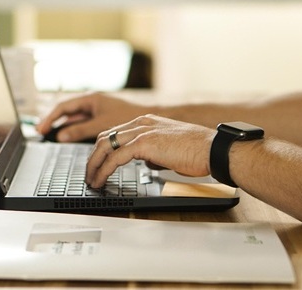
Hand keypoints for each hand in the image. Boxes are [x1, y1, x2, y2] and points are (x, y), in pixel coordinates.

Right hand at [36, 93, 150, 141]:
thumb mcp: (101, 125)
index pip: (64, 107)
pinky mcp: (102, 119)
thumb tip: (61, 136)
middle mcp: (92, 103)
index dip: (51, 118)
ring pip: (75, 119)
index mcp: (91, 99)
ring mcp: (97, 111)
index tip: (41, 128)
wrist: (149, 119)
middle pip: (67, 112)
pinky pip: (83, 124)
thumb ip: (80, 130)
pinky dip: (75, 130)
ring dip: (63, 126)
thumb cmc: (130, 117)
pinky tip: (68, 138)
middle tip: (40, 132)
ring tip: (50, 135)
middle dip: (53, 121)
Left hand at [85, 114, 214, 187]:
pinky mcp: (144, 144)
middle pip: (105, 137)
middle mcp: (141, 122)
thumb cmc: (197, 151)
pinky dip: (104, 170)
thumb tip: (146, 162)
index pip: (115, 132)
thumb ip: (154, 152)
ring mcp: (142, 131)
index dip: (102, 149)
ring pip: (105, 145)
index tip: (97, 163)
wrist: (212, 149)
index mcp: (146, 121)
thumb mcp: (169, 148)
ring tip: (91, 180)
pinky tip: (101, 180)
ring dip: (94, 164)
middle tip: (89, 173)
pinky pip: (115, 158)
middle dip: (93, 157)